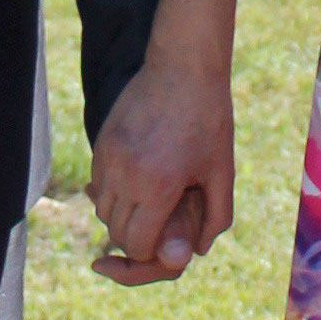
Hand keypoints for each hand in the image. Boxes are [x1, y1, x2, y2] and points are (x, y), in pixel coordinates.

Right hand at [86, 58, 235, 284]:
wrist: (183, 67)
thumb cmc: (209, 120)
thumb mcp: (223, 171)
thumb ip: (216, 217)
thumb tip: (198, 251)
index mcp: (158, 186)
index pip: (135, 244)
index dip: (149, 251)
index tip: (165, 241)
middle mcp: (126, 174)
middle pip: (115, 231)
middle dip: (135, 236)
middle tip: (159, 224)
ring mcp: (108, 158)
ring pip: (102, 209)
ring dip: (122, 215)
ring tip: (149, 202)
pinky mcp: (101, 143)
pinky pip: (97, 184)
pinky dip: (112, 192)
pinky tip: (137, 179)